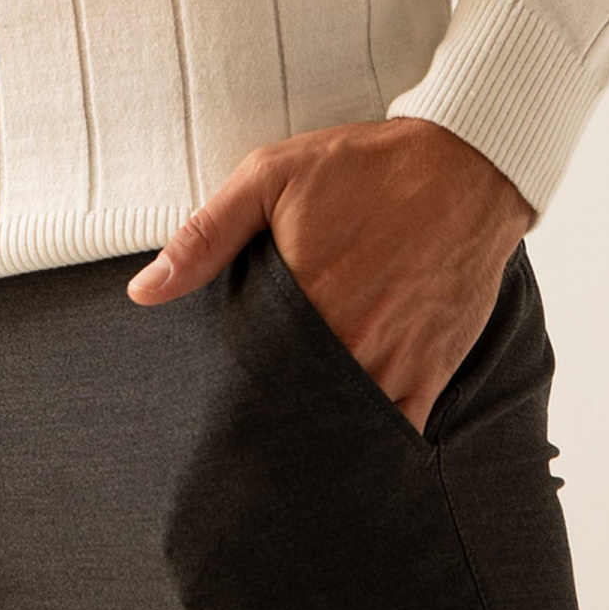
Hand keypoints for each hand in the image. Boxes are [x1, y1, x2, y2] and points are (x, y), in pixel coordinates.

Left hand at [126, 116, 533, 431]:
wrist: (465, 168)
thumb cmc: (364, 168)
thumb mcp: (272, 177)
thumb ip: (206, 236)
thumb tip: (143, 291)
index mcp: (302, 300)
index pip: (246, 375)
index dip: (227, 393)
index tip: (210, 406)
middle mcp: (348, 341)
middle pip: (291, 408)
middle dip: (267, 419)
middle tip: (242, 431)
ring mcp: (393, 363)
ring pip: (340, 425)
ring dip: (315, 432)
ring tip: (287, 441)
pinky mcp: (431, 371)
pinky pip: (396, 428)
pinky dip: (370, 438)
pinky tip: (347, 440)